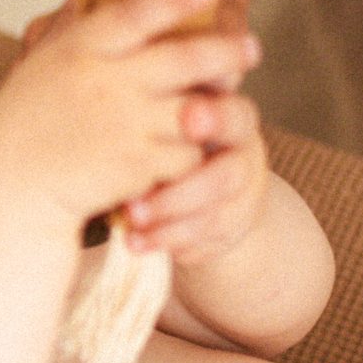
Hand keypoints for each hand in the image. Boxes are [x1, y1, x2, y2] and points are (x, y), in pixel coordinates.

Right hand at [0, 0, 260, 233]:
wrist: (8, 196)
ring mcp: (123, 125)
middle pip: (184, 58)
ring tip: (226, 103)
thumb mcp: (38, 67)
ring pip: (195, 109)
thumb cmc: (21, 128)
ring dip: (214, 107)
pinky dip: (189, 154)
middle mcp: (103, 82)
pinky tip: (181, 153)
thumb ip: (69, 31)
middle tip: (251, 47)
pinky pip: (186, 154)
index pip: (133, 13)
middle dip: (225, 51)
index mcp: (76, 50)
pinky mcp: (135, 167)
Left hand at [125, 96, 267, 268]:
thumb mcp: (168, 126)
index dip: (214, 120)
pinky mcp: (236, 229)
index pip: (232, 116)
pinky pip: (208, 243)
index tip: (186, 120)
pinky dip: (171, 246)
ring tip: (131, 234)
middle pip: (225, 177)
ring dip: (168, 230)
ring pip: (214, 217)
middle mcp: (246, 157)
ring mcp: (246, 197)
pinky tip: (141, 244)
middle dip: (175, 197)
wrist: (201, 182)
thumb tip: (116, 142)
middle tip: (132, 209)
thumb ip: (155, 130)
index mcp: (233, 118)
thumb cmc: (171, 139)